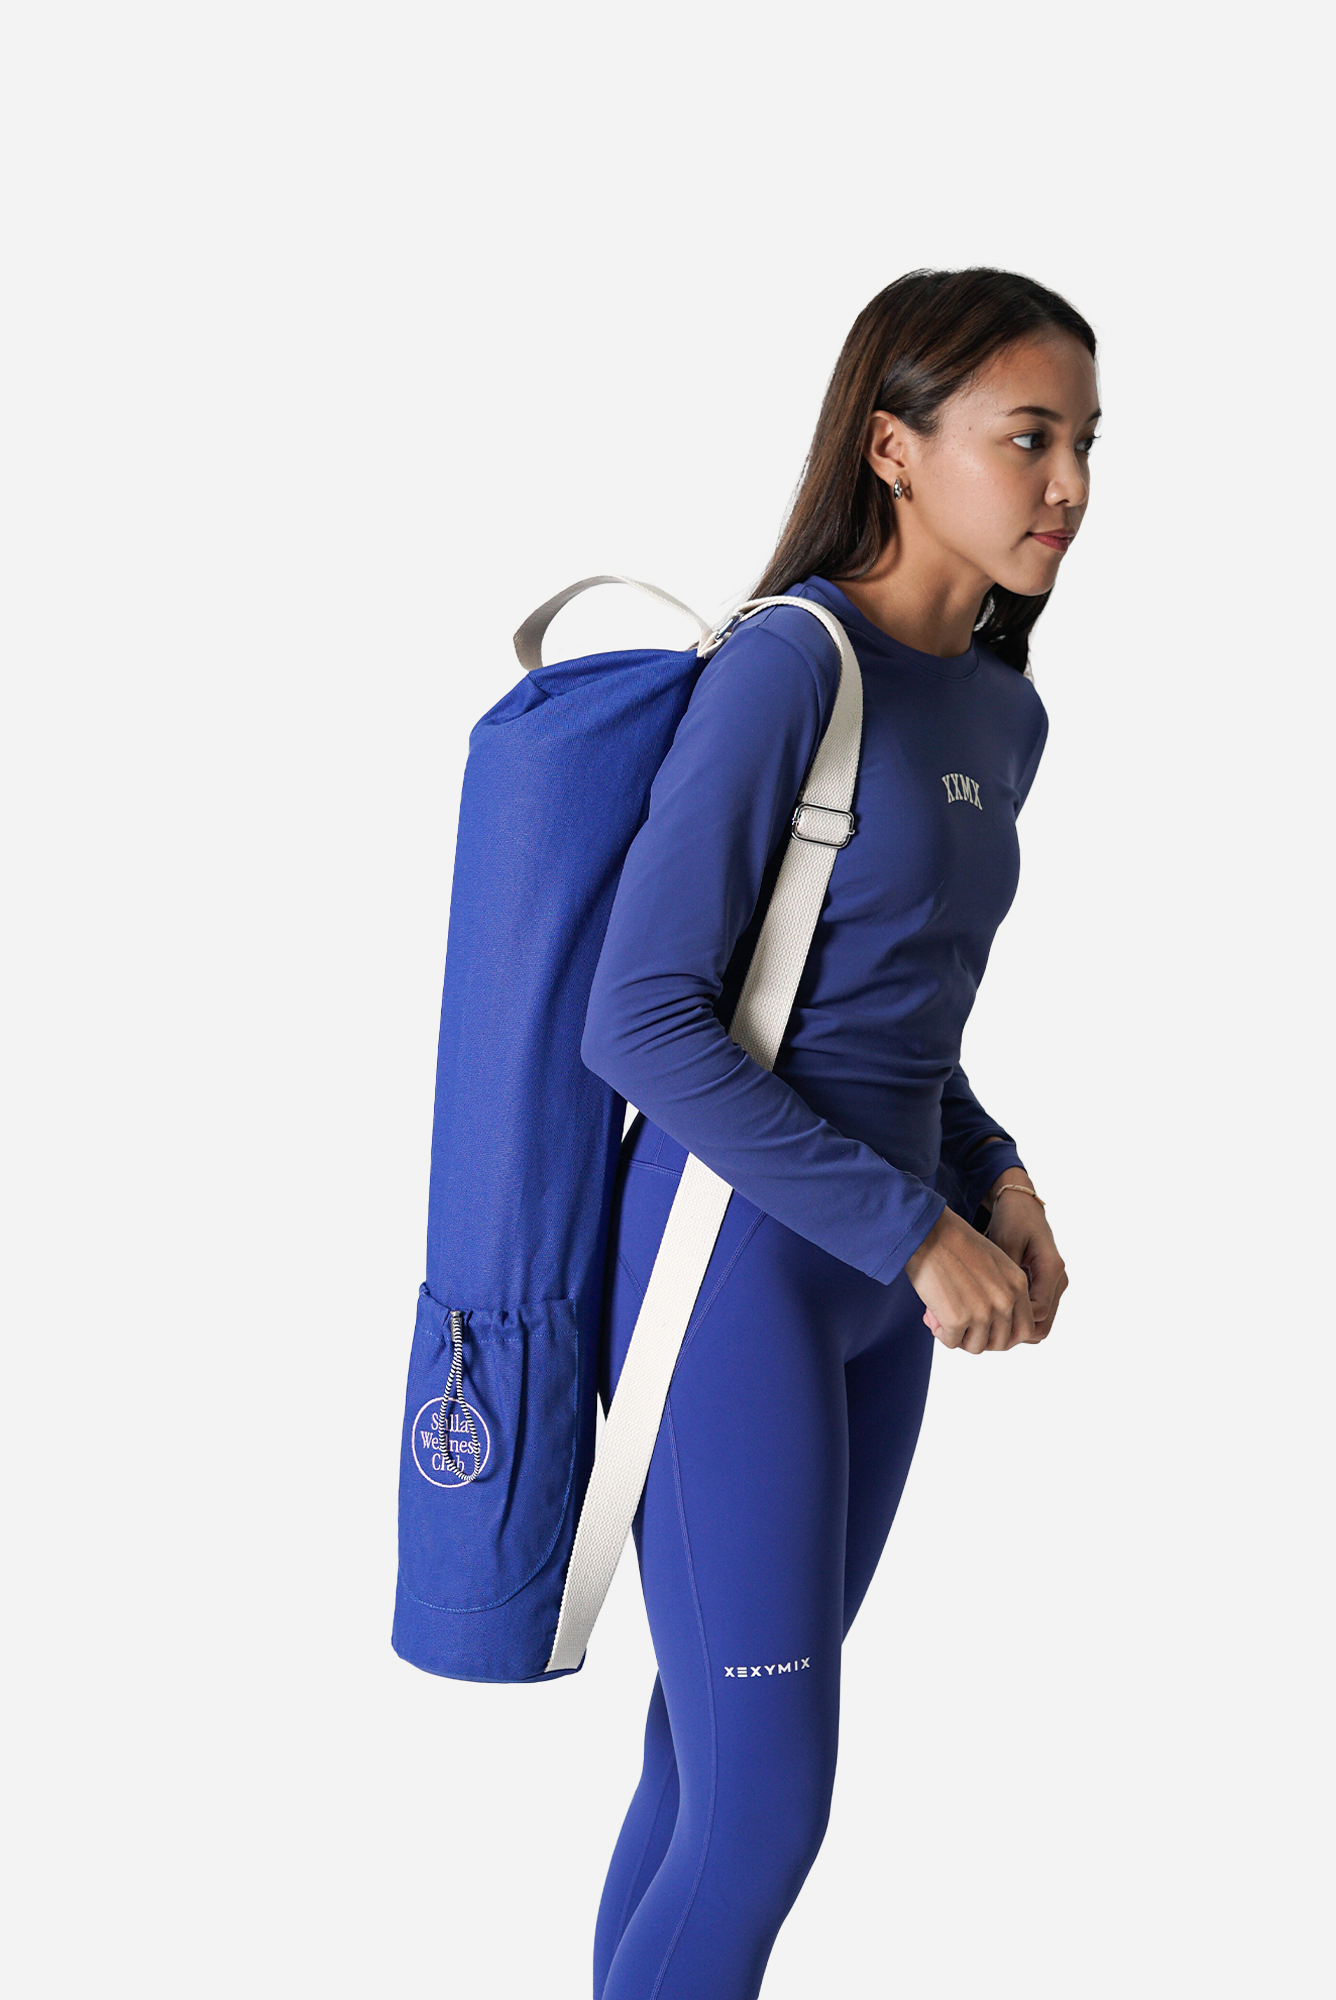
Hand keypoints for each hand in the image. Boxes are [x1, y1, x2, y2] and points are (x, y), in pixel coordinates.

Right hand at [903, 1205, 1038, 1353]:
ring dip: (959, 1337)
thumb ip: (1003, 1291)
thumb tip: (994, 1325)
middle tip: (963, 1327)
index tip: (986, 1329)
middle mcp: (1005, 1301)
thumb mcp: (994, 1263)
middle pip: (1002, 1343)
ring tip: (944, 1317)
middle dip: (981, 1339)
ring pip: (977, 1347)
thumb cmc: (954, 1242)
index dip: (1004, 1334)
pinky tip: (931, 1314)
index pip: (1025, 1329)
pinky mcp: (958, 1319)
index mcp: (1018, 1285)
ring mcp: (983, 1312)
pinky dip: (940, 1332)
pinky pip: (951, 1342)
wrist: (928, 1231)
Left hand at [984, 1181, 1067, 1337]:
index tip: (983, 1323)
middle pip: (1041, 1325)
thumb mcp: (1003, 1244)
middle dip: (1012, 1333)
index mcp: (1051, 1268)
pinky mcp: (1046, 1287)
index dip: (1011, 1324)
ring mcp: (1055, 1286)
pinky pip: (1035, 1315)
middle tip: (982, 1333)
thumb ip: (1002, 1275)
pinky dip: (1017, 1320)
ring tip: (985, 1326)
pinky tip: (993, 1315)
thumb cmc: (1012, 1220)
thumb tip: (991, 1307)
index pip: (1037, 1313)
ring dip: (1015, 1329)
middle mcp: (1058, 1280)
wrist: (1022, 1207)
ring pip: (1039, 1324)